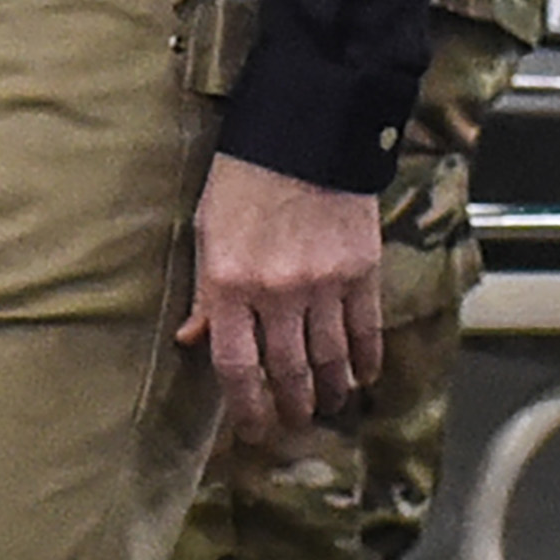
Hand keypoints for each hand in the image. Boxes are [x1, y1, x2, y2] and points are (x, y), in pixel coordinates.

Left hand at [179, 149, 388, 451]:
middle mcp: (277, 292)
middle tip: (294, 423)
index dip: (246, 406)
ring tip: (328, 405)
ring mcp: (323, 284)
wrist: (306, 132)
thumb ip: (205, 291)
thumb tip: (193, 338)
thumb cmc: (245, 177)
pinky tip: (366, 375)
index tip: (253, 428)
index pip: (236, 366)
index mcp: (229, 284)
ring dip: (330, 390)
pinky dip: (367, 357)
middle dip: (291, 406)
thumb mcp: (207, 231)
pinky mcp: (361, 269)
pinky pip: (366, 327)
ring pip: (330, 357)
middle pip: (287, 370)